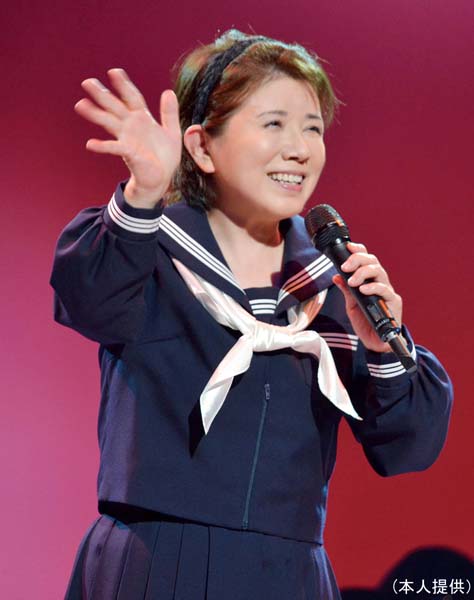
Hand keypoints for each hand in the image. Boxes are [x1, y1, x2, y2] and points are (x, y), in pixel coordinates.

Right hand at [74, 68, 181, 207]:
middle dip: (102, 94)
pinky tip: (90, 144)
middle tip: (87, 82)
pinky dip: (102, 146)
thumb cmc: (165, 157)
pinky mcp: (128, 153)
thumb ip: (169, 113)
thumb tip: (168, 92)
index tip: (114, 72)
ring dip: (95, 114)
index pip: (132, 98)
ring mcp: (127, 139)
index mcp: (142, 119)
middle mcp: (131, 126)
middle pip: (115, 106)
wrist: (162, 178)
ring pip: (109, 122)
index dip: (124, 85)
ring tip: (80, 105)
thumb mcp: (172, 132)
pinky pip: (114, 148)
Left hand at [332, 242, 402, 352]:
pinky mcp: (393, 302)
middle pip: (373, 262)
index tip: (348, 247)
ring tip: (352, 281)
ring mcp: (387, 291)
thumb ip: (346, 290)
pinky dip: (373, 287)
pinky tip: (364, 290)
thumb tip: (336, 276)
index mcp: (370, 280)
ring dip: (363, 273)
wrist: (376, 341)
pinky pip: (385, 290)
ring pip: (379, 272)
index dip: (359, 251)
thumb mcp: (351, 304)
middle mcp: (380, 283)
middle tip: (346, 267)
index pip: (367, 260)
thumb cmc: (366, 321)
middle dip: (358, 260)